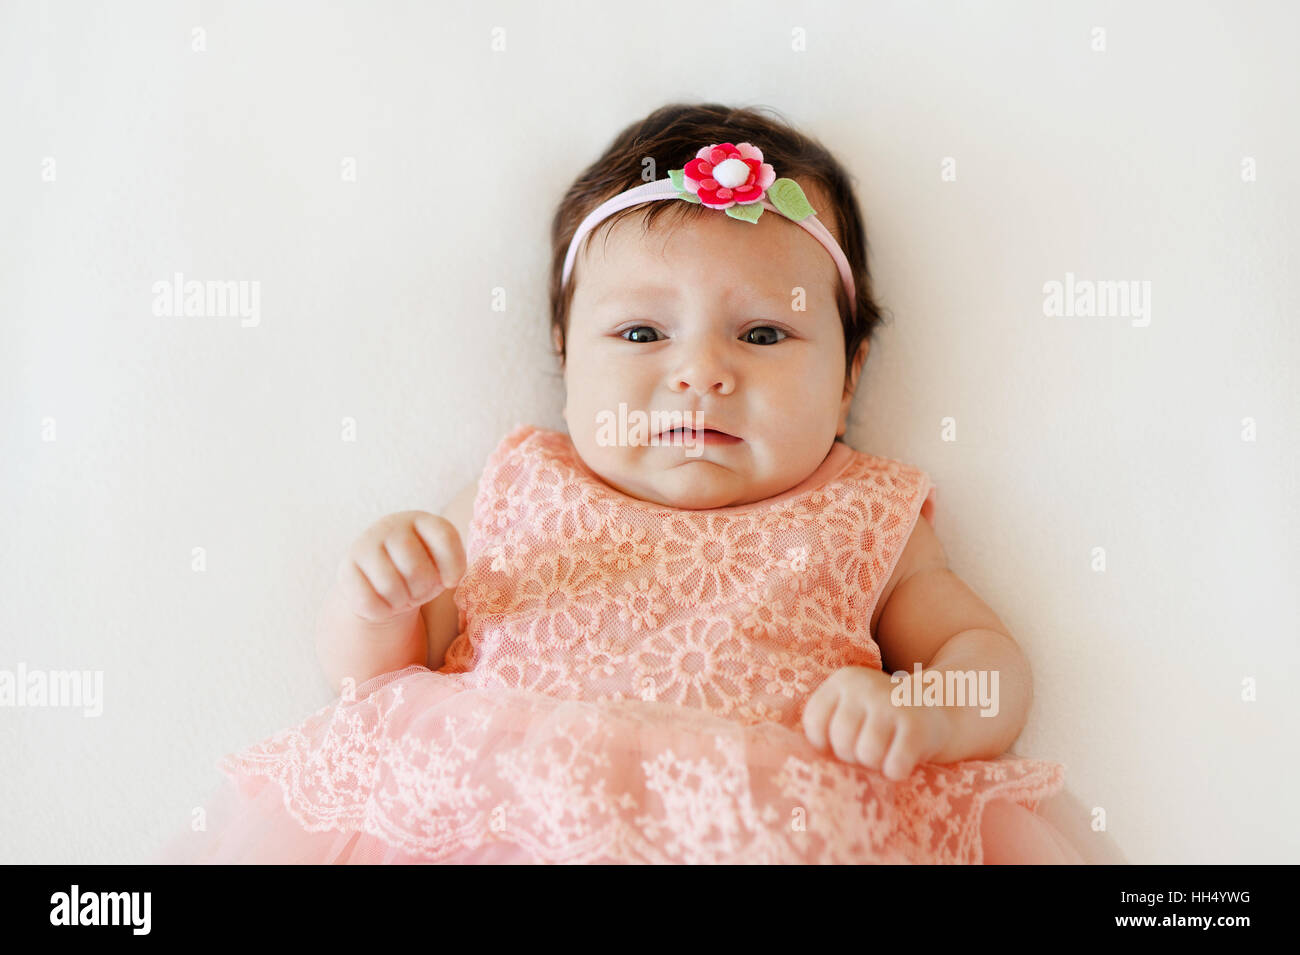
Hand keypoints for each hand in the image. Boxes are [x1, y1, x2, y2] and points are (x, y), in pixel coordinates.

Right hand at [337, 511, 465, 623]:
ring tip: (402, 596)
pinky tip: (384, 603)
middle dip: (423, 589)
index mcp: (422, 520)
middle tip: (420, 592)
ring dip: (402, 602)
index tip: (450, 582)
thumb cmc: (421, 570)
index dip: (454, 566)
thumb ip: (452, 565)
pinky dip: (382, 611)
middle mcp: (391, 525)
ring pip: (390, 587)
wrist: (381, 580)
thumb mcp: (441, 564)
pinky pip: (368, 602)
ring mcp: (365, 544)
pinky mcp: (346, 568)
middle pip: (415, 568)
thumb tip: (448, 579)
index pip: (445, 537)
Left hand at [801, 666, 954, 780]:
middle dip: (852, 756)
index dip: (824, 743)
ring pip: (867, 754)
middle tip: (869, 749)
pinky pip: (895, 765)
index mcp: (844, 680)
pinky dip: (896, 771)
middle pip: (841, 741)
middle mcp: (866, 685)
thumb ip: (828, 724)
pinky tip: (903, 760)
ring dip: (876, 764)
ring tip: (886, 752)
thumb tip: (810, 762)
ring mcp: (893, 702)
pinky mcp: (917, 724)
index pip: (814, 721)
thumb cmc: (882, 718)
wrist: (938, 707)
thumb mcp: (852, 708)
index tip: (841, 742)